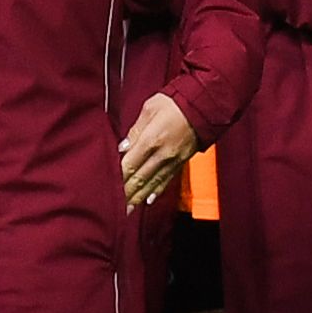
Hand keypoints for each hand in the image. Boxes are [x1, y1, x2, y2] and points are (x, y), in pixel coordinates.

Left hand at [119, 94, 197, 215]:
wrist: (204, 105)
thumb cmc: (175, 102)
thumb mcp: (150, 108)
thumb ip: (135, 130)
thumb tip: (122, 147)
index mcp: (151, 140)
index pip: (129, 164)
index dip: (117, 177)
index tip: (107, 186)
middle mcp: (162, 154)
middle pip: (139, 179)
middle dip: (125, 194)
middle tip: (113, 206)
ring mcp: (172, 160)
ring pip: (152, 184)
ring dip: (138, 198)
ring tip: (127, 210)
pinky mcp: (180, 162)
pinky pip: (166, 180)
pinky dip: (156, 192)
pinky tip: (148, 200)